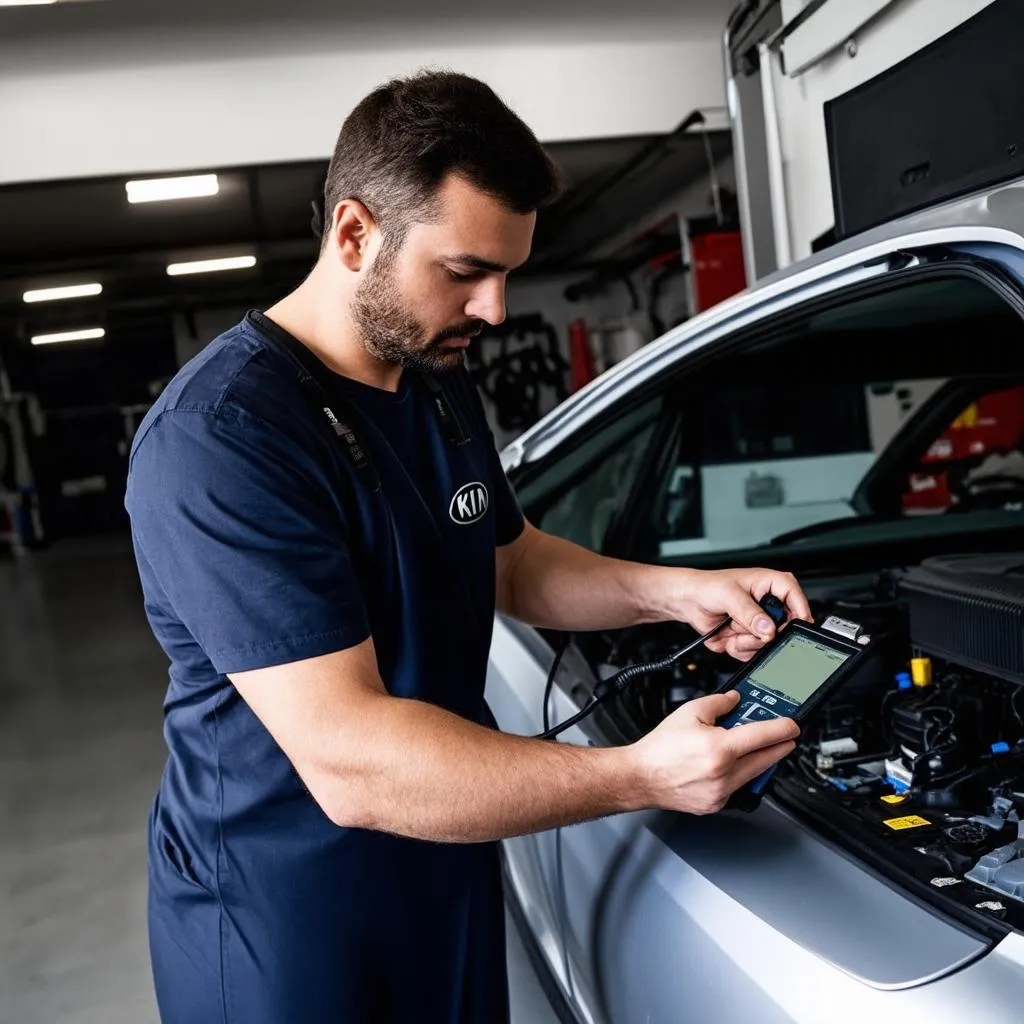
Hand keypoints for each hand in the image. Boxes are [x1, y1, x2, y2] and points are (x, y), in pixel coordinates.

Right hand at [631, 691, 798, 814]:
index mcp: (720, 749)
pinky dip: (739, 774)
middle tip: (785, 736)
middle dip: (779, 746)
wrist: (641, 777)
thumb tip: (736, 700)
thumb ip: (718, 703)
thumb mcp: (688, 712)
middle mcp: (724, 774)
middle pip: (767, 759)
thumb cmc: (659, 749)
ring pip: (754, 775)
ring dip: (761, 760)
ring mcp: (722, 793)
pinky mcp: (716, 804)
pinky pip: (738, 787)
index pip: (764, 736)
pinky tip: (729, 764)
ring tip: (756, 747)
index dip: (784, 728)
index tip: (793, 725)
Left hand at [661, 567, 811, 660]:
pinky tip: (728, 636)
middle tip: (751, 628)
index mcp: (769, 585)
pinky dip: (739, 648)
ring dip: (748, 641)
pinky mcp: (749, 638)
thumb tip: (768, 629)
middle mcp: (767, 605)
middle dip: (765, 633)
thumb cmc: (707, 587)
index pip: (794, 595)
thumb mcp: (730, 595)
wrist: (688, 601)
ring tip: (733, 628)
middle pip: (784, 626)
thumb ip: (749, 613)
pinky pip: (753, 652)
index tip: (797, 623)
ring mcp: (758, 624)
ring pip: (768, 643)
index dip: (799, 610)